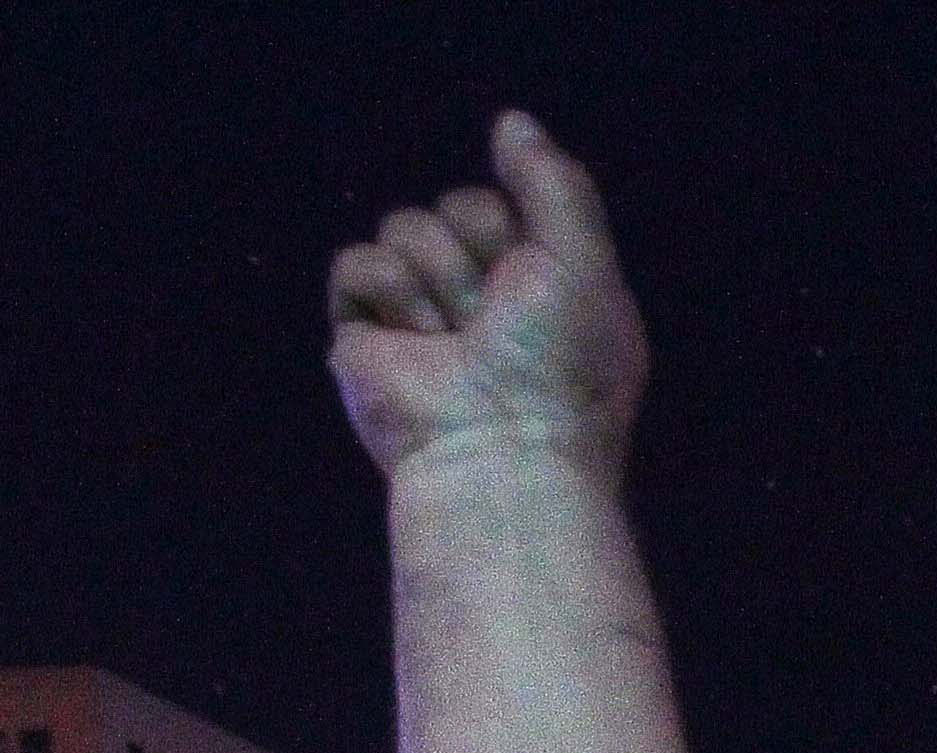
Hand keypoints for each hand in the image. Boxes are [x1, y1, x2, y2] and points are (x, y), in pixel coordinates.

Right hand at [329, 113, 650, 483]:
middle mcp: (478, 300)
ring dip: (437, 280)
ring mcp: (419, 317)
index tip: (530, 285)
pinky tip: (412, 344)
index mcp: (535, 286)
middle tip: (492, 322)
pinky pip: (355, 262)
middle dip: (474, 253)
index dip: (512, 229)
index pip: (501, 201)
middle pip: (453, 206)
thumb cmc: (556, 367)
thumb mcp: (581, 259)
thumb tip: (511, 120)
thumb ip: (553, 182)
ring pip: (406, 227)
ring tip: (455, 344)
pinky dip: (386, 294)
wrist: (500, 448)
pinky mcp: (364, 336)